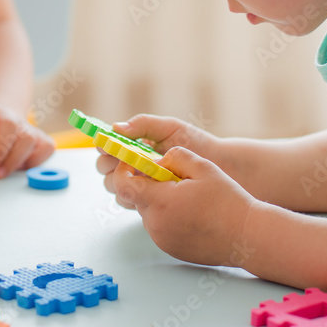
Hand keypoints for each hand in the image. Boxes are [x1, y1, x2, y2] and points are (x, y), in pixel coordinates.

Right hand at [96, 113, 220, 194]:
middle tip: (125, 162)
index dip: (104, 146)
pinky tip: (147, 190)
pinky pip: (129, 201)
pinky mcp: (148, 200)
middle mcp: (132, 164)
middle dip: (111, 165)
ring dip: (121, 182)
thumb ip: (143, 124)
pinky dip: (132, 196)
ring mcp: (140, 183)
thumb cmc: (196, 143)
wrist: (222, 166)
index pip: (106, 146)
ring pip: (114, 186)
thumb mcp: (170, 128)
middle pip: (104, 168)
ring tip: (139, 176)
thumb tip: (116, 127)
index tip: (109, 146)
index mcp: (133, 144)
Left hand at [109, 147, 256, 265]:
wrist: (247, 237)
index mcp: (161, 201)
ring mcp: (161, 239)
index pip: (123, 185)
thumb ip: (173, 156)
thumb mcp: (203, 167)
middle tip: (172, 177)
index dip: (123, 171)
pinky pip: (158, 226)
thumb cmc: (228, 201)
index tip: (132, 163)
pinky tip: (191, 212)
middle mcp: (156, 224)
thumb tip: (155, 161)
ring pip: (148, 212)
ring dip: (158, 200)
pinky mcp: (169, 248)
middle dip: (147, 184)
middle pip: (136, 197)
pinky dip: (167, 216)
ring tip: (187, 196)